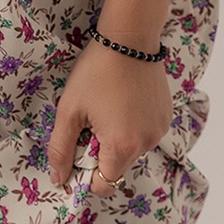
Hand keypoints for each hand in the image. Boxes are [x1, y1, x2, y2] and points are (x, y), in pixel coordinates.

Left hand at [47, 37, 173, 196]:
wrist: (129, 38)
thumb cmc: (95, 71)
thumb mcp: (70, 109)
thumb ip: (61, 148)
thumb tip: (58, 179)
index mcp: (121, 146)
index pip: (103, 185)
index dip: (86, 174)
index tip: (78, 149)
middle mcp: (146, 143)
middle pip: (118, 168)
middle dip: (100, 154)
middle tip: (90, 122)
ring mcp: (160, 130)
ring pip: (132, 151)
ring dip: (117, 140)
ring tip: (108, 107)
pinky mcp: (166, 116)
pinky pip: (145, 134)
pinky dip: (132, 127)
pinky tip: (123, 101)